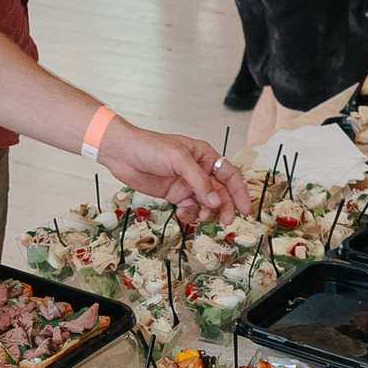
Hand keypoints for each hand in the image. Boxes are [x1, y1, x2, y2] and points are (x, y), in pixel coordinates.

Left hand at [99, 119, 250, 220]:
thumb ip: (199, 182)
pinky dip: (190, 214)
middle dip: (224, 206)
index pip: (229, 174)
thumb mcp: (179, 161)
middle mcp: (197, 170)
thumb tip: (216, 201)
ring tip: (200, 216)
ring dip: (206, 212)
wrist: (123, 154)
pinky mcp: (174, 194)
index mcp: (204, 155)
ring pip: (205, 202)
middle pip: (220, 191)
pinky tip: (183, 213)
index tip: (244, 209)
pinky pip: (189, 208)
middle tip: (225, 221)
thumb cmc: (149, 147)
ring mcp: (186, 183)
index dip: (239, 192)